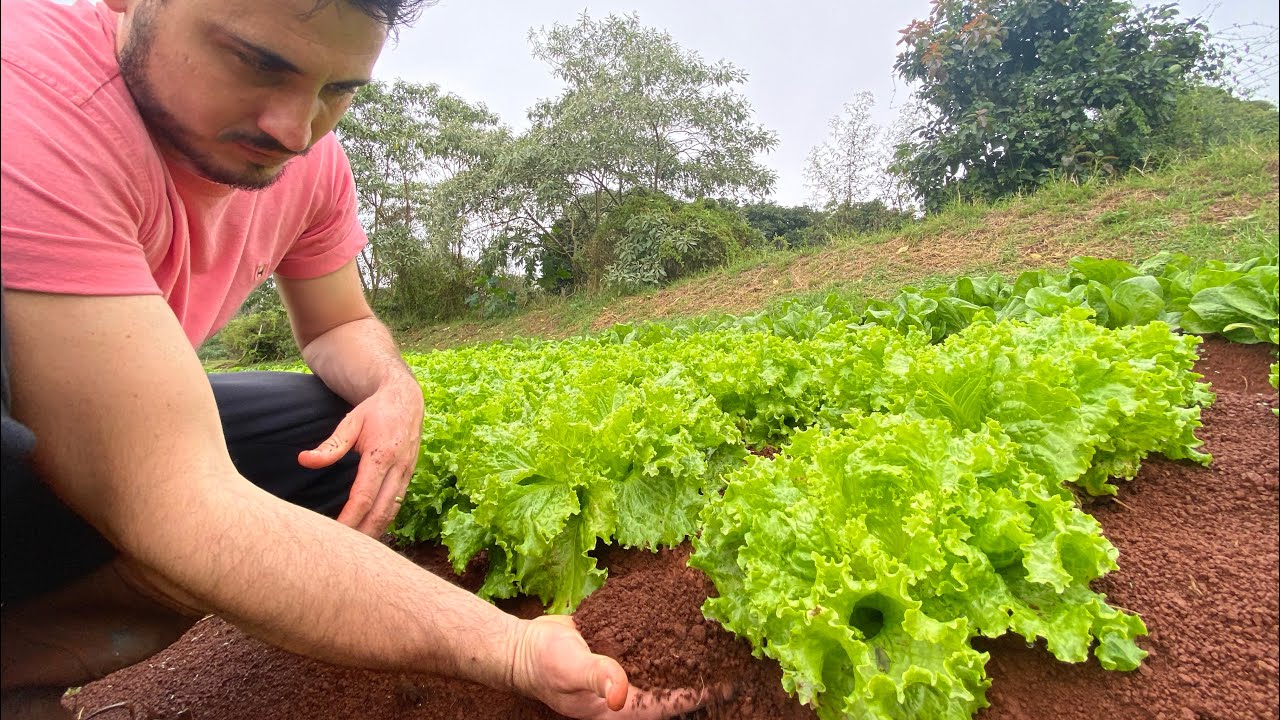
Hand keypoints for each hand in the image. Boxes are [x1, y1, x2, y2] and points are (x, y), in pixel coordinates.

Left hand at [297, 376, 423, 535]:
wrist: (407, 400)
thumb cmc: (375, 411)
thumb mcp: (351, 423)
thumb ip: (330, 446)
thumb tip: (304, 460)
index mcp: (382, 455)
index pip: (364, 497)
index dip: (349, 519)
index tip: (333, 534)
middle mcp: (399, 468)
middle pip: (381, 512)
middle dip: (363, 534)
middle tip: (342, 552)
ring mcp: (407, 474)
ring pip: (392, 512)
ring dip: (375, 531)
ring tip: (356, 548)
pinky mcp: (409, 476)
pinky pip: (397, 505)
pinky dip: (384, 520)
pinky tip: (370, 530)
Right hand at [511, 615, 724, 719]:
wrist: (523, 646)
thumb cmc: (543, 665)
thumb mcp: (569, 669)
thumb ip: (597, 677)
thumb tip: (622, 692)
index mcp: (618, 708)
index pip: (667, 705)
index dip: (696, 696)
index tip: (726, 685)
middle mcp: (624, 692)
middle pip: (670, 685)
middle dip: (699, 674)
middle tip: (731, 659)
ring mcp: (621, 670)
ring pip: (661, 664)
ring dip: (685, 653)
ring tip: (716, 638)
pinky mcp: (615, 649)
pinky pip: (644, 644)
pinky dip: (662, 634)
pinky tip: (679, 617)